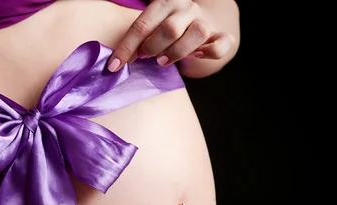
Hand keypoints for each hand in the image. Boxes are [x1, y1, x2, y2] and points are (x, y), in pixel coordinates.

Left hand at [107, 0, 235, 71]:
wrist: (197, 20)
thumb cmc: (164, 29)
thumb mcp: (149, 26)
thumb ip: (137, 39)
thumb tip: (116, 62)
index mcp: (165, 2)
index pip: (142, 25)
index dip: (126, 47)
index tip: (114, 66)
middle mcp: (186, 8)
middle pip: (170, 28)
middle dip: (152, 47)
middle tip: (144, 57)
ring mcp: (204, 20)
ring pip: (198, 33)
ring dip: (178, 51)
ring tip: (163, 61)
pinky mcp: (219, 34)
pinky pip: (223, 43)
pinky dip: (211, 52)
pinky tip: (197, 56)